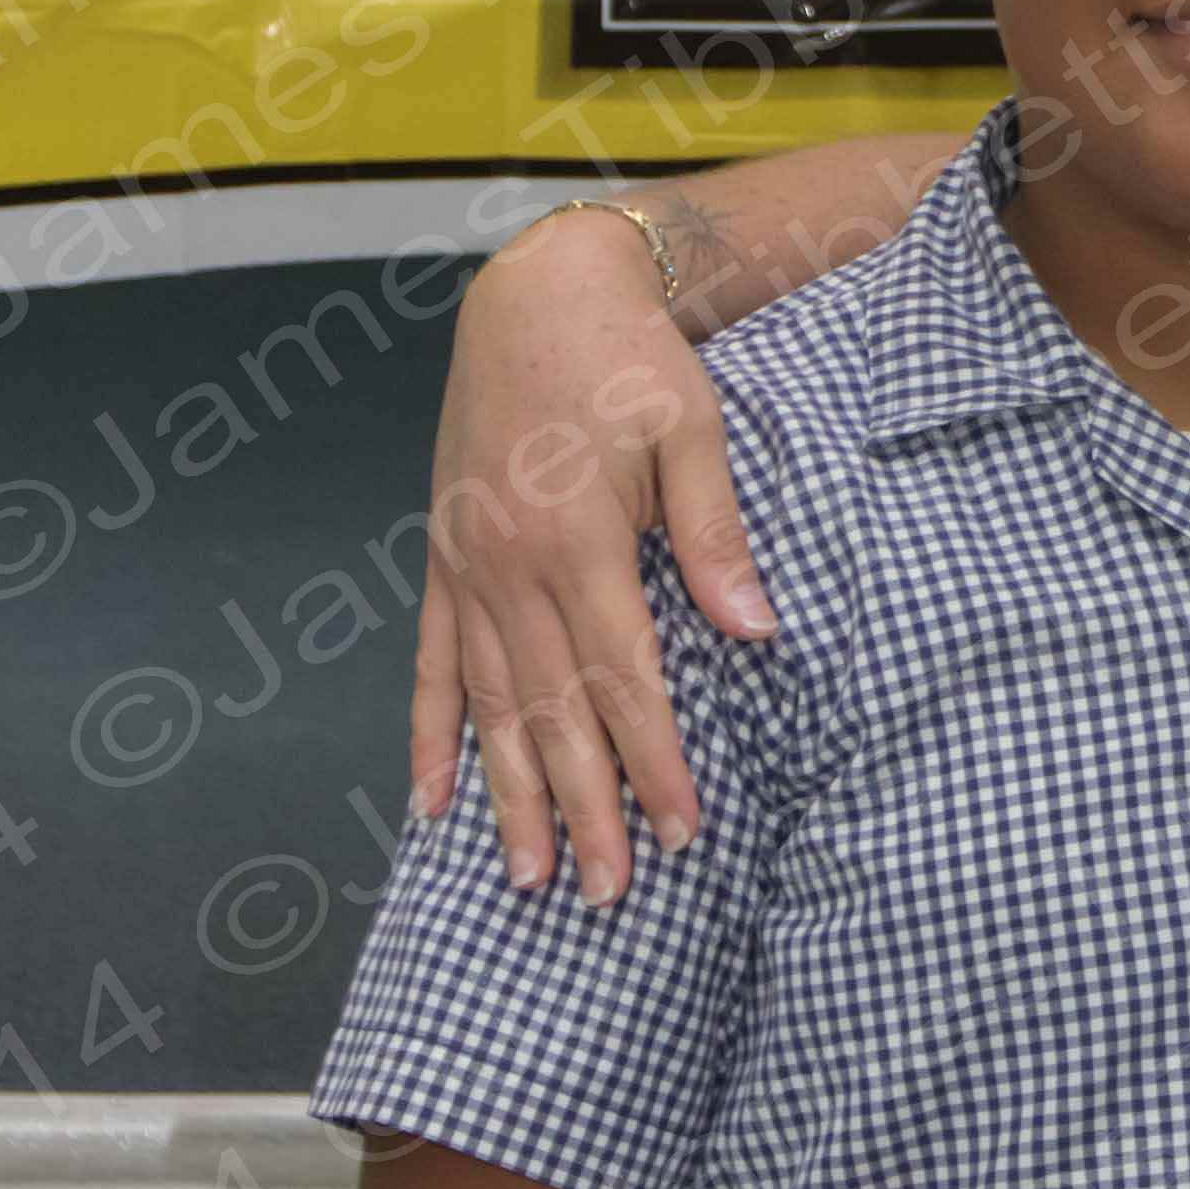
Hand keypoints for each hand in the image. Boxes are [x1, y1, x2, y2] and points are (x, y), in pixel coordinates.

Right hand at [411, 211, 765, 899]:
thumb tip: (755, 634)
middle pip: (553, 712)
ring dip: (512, 796)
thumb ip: (715, 535)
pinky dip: (434, 737)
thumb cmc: (629, 361)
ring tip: (532, 878)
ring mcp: (466, 567)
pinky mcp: (445, 558)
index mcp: (577, 540)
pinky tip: (435, 804)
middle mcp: (509, 566)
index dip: (654, 763)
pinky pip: (434, 665)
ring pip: (491, 706)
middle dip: (585, 809)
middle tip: (611, 896)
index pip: (624, 678)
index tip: (682, 833)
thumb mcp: (692, 430)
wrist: (537, 292)